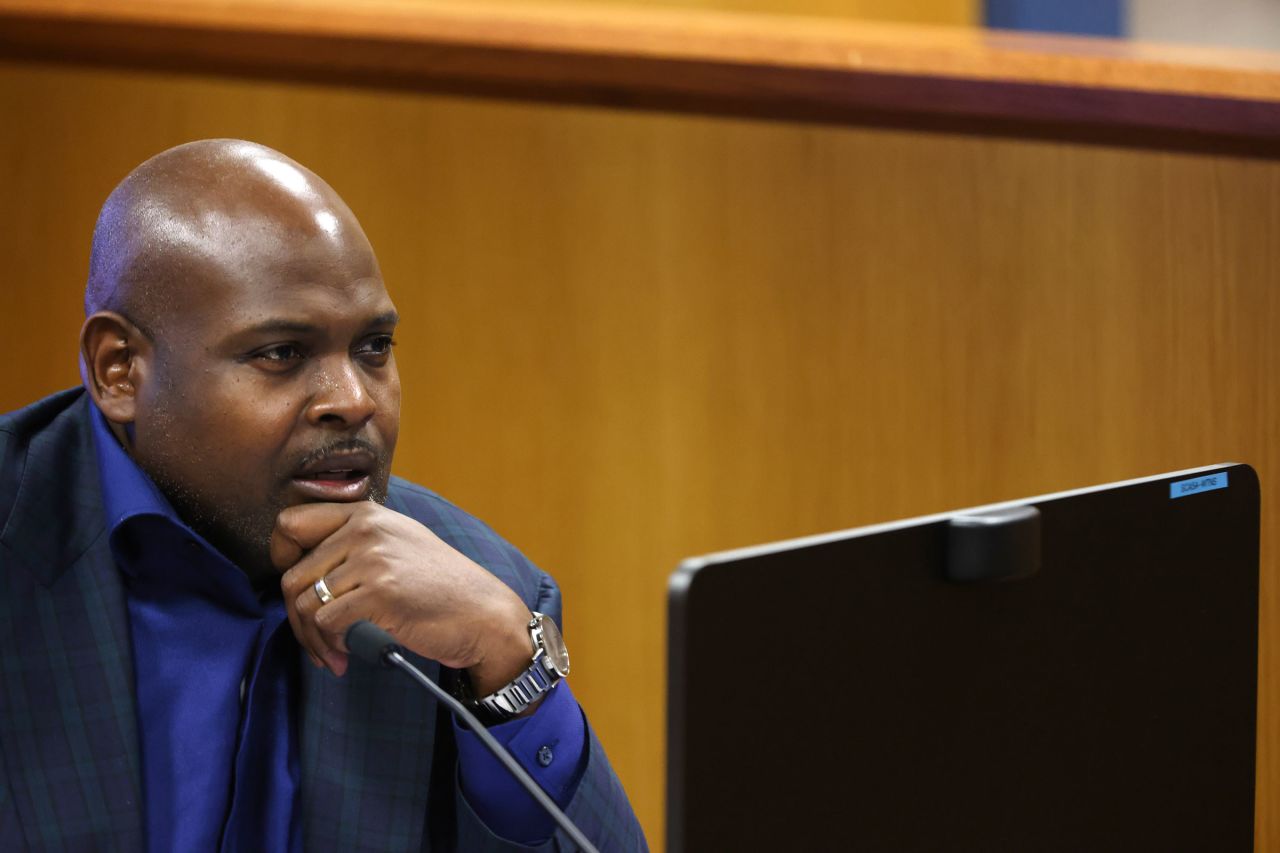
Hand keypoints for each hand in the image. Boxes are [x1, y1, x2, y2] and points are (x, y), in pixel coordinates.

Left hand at [271, 501, 532, 686]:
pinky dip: (330, 646)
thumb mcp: (396, 543)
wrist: (482, 614)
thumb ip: (351, 542)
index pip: (288, 525)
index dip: (283, 561)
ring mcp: (373, 559)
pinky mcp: (379, 592)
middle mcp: (365, 529)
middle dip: (295, 618)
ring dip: (312, 640)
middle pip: (290, 575)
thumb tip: (295, 568)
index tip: (302, 590)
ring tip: (331, 654)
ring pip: (303, 603)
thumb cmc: (437, 587)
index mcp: (365, 513)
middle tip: (317, 642)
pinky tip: (349, 655)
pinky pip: (325, 622)